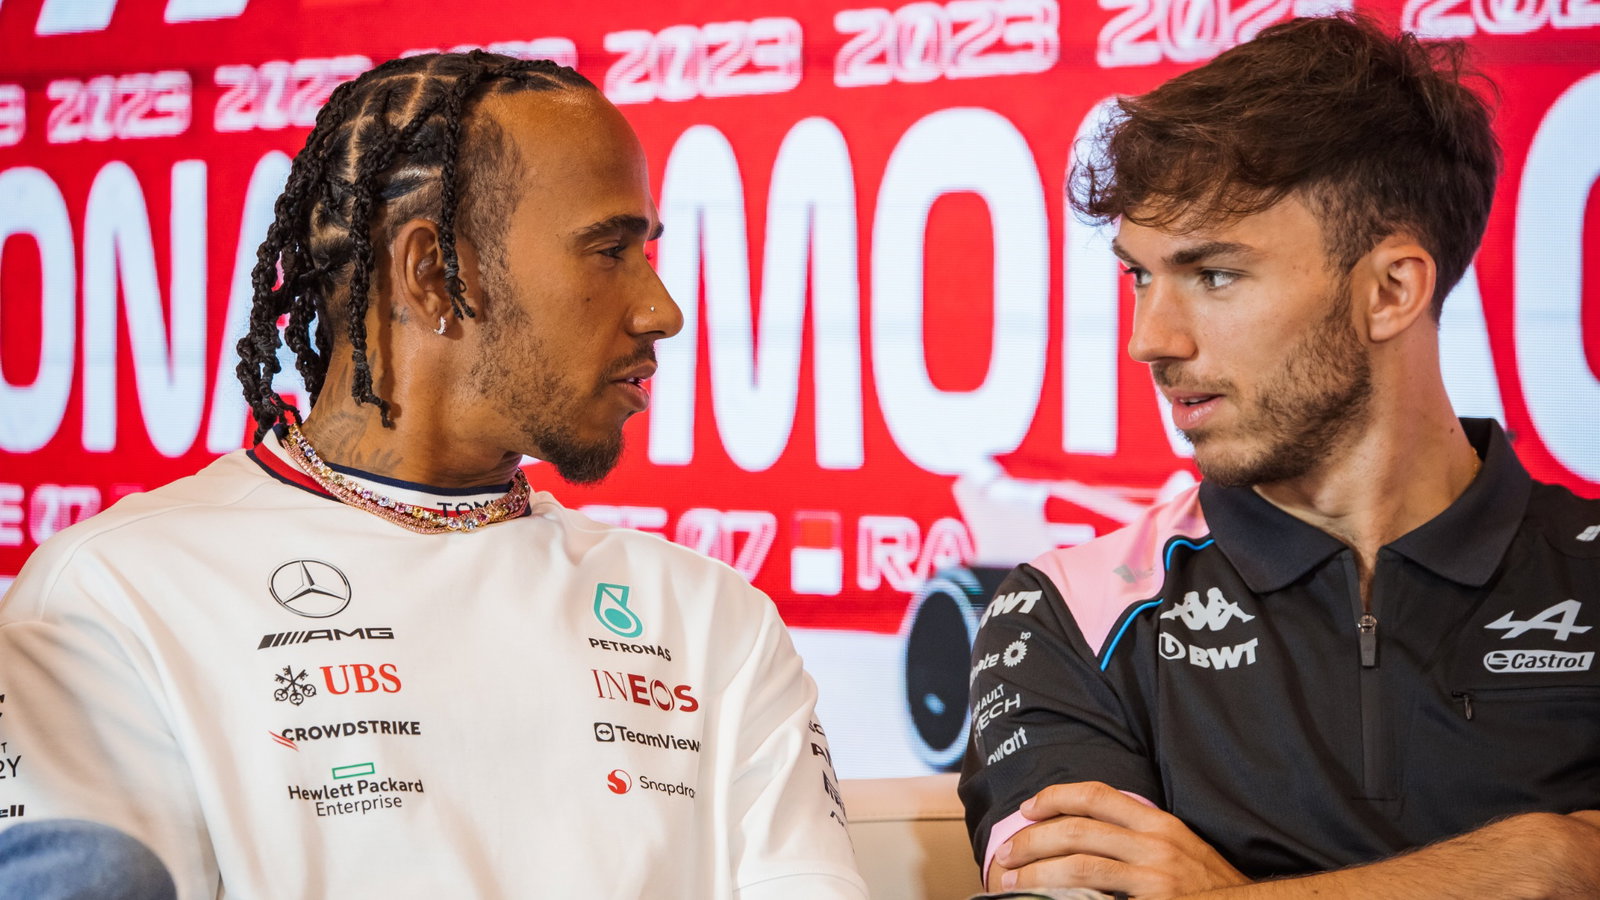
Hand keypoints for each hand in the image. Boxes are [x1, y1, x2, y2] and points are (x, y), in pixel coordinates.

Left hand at [990, 781, 1249, 898]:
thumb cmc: (1211, 888)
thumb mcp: (1181, 850)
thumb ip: (1139, 837)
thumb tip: (1084, 834)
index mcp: (1160, 824)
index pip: (1097, 795)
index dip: (1055, 797)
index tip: (1028, 808)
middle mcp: (1157, 845)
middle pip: (1077, 831)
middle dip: (1032, 841)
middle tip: (1005, 855)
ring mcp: (1156, 878)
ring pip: (1078, 867)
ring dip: (1036, 874)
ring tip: (1011, 883)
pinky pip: (1094, 898)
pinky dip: (1064, 898)